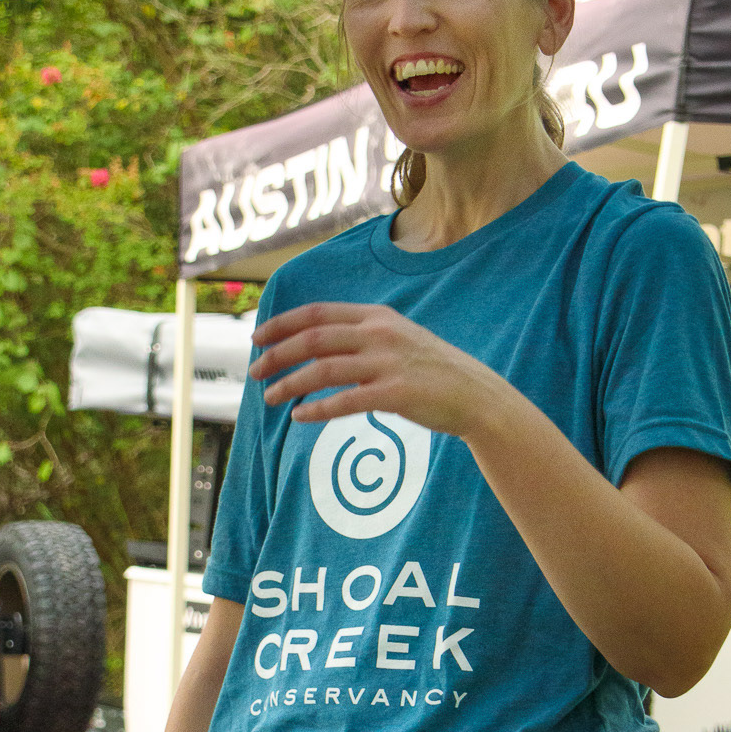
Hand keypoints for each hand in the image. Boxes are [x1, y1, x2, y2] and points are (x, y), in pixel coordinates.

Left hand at [249, 302, 509, 437]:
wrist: (476, 395)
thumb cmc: (431, 370)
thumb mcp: (398, 338)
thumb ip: (361, 337)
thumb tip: (315, 347)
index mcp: (376, 317)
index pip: (317, 313)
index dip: (281, 324)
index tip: (256, 337)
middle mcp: (379, 334)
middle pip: (313, 339)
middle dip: (277, 354)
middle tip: (254, 371)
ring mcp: (388, 363)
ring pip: (324, 370)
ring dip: (290, 384)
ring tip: (269, 398)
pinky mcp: (396, 394)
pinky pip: (346, 402)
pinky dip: (318, 410)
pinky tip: (300, 418)